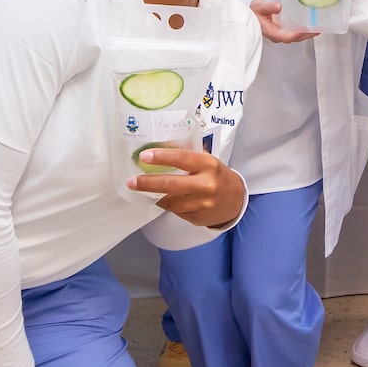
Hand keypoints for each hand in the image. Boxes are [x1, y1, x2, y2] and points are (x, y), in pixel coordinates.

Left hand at [131, 148, 246, 227]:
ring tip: (142, 189)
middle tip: (131, 181)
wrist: (235, 201)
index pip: (181, 158)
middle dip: (147, 183)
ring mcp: (202, 204)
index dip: (161, 157)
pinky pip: (175, 211)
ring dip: (154, 196)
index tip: (144, 156)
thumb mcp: (208, 161)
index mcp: (208, 165)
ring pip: (170, 202)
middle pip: (171, 184)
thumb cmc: (217, 176)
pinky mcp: (197, 218)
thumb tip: (159, 148)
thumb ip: (189, 157)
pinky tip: (161, 199)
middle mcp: (206, 185)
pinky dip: (166, 204)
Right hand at [250, 0, 317, 43]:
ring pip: (295, 37)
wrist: (249, 11)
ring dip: (306, 33)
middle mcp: (276, 35)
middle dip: (307, 35)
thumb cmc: (253, 10)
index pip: (286, 36)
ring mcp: (280, 33)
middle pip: (294, 38)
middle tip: (318, 29)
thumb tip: (278, 7)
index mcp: (270, 32)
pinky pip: (294, 33)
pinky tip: (309, 25)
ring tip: (317, 28)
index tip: (307, 29)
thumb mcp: (260, 6)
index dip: (298, 34)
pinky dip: (303, 30)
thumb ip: (269, 6)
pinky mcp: (282, 30)